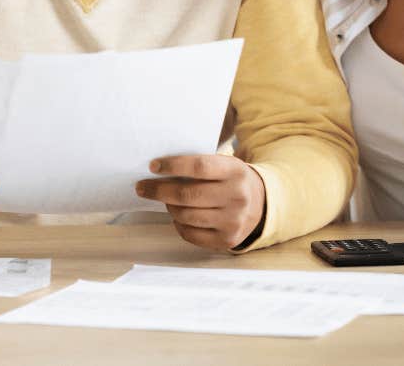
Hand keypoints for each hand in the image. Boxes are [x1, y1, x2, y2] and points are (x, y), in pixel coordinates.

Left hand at [135, 155, 265, 250]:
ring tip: (163, 199)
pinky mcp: (227, 240)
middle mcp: (237, 196)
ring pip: (186, 216)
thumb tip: (159, 171)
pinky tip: (177, 215)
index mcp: (235, 170)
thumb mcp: (224, 164)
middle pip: (188, 195)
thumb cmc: (231, 179)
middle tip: (142, 187)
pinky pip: (191, 234)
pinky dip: (178, 224)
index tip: (153, 166)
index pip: (199, 166)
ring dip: (168, 207)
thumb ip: (200, 165)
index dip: (173, 166)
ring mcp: (233, 221)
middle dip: (159, 190)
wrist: (261, 204)